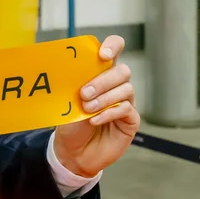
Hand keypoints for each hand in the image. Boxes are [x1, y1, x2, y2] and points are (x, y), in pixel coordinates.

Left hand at [53, 35, 138, 178]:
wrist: (72, 152)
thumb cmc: (71, 123)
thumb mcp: (68, 100)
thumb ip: (75, 83)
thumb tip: (72, 68)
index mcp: (101, 73)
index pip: (115, 49)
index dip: (113, 46)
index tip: (103, 55)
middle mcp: (116, 85)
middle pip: (122, 71)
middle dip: (103, 80)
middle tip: (84, 93)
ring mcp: (126, 101)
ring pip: (126, 89)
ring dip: (105, 98)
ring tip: (87, 109)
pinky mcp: (130, 120)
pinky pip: (127, 109)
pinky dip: (110, 112)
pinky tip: (95, 119)